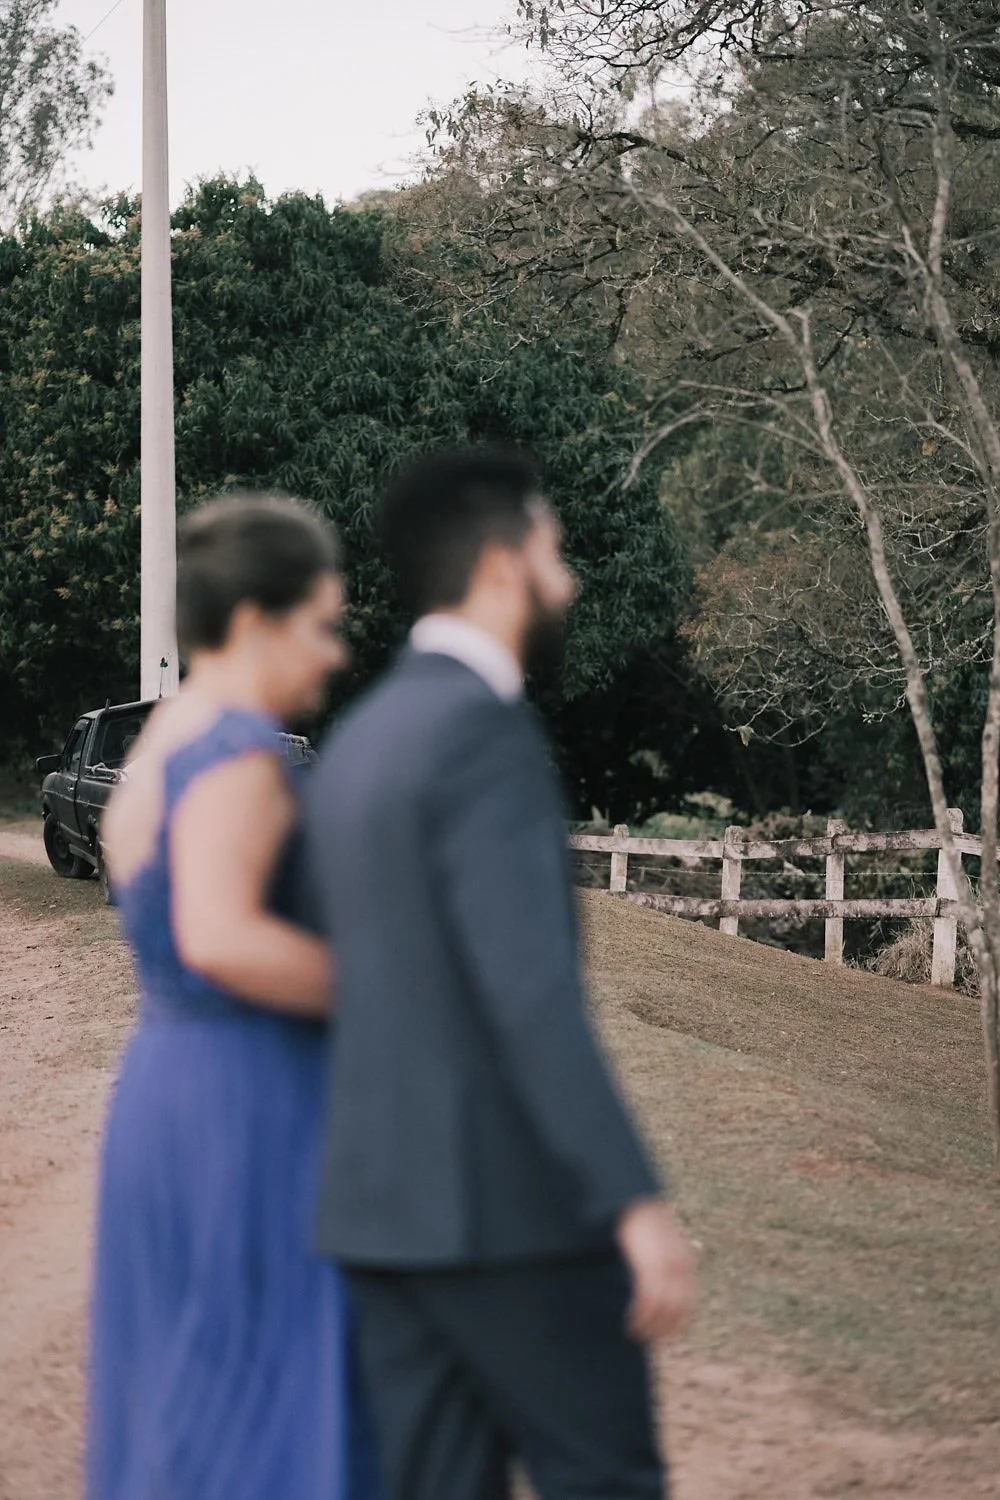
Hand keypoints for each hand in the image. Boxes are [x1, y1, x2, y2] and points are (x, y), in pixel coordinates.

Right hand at [616, 1198, 696, 1342]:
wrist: (630, 1200)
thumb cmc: (639, 1221)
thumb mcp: (656, 1241)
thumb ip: (659, 1261)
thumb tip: (654, 1283)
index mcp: (685, 1260)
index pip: (688, 1301)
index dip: (677, 1322)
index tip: (664, 1336)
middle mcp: (680, 1265)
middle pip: (678, 1308)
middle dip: (664, 1328)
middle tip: (648, 1340)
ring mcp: (666, 1266)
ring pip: (663, 1308)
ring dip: (650, 1326)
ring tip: (635, 1333)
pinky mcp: (650, 1266)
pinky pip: (649, 1300)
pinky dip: (641, 1316)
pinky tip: (632, 1323)